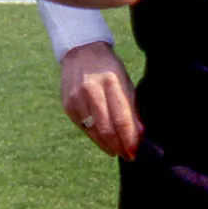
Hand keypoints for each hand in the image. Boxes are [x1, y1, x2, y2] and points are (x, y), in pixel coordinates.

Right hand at [60, 42, 139, 159]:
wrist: (81, 52)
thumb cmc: (110, 69)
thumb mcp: (126, 82)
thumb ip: (132, 108)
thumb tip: (139, 135)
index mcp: (111, 81)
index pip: (121, 118)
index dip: (128, 139)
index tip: (135, 152)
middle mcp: (92, 90)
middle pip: (106, 128)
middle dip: (119, 146)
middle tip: (128, 156)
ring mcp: (76, 98)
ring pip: (93, 131)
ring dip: (107, 145)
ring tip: (117, 151)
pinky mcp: (67, 105)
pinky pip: (83, 127)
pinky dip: (95, 136)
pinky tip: (103, 140)